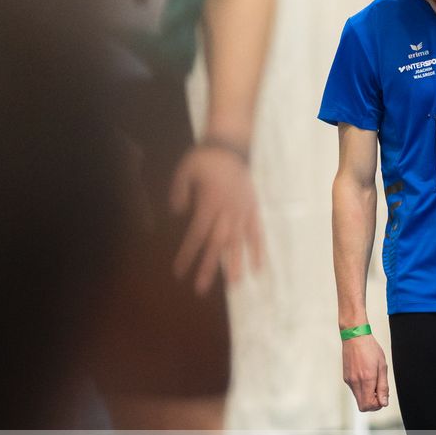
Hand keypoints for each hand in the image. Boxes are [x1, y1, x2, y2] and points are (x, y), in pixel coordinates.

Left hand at [170, 144, 263, 293]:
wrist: (231, 145)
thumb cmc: (205, 158)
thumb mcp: (184, 170)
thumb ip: (179, 192)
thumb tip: (177, 213)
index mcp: (208, 203)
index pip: (196, 234)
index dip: (188, 254)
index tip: (179, 272)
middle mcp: (227, 211)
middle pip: (217, 243)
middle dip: (209, 267)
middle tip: (201, 289)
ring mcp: (242, 211)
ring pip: (238, 241)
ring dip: (235, 263)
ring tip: (233, 284)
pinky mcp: (252, 209)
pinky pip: (256, 232)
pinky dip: (258, 249)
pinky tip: (257, 267)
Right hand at [342, 333, 389, 413]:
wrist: (355, 337)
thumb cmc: (370, 348)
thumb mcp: (382, 367)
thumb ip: (383, 386)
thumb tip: (384, 402)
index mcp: (366, 379)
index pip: (368, 405)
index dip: (377, 406)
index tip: (382, 397)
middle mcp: (355, 382)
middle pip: (362, 405)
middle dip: (372, 403)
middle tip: (379, 392)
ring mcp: (349, 380)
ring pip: (358, 398)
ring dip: (367, 395)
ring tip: (373, 381)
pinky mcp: (346, 377)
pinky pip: (355, 390)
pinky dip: (362, 389)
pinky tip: (366, 377)